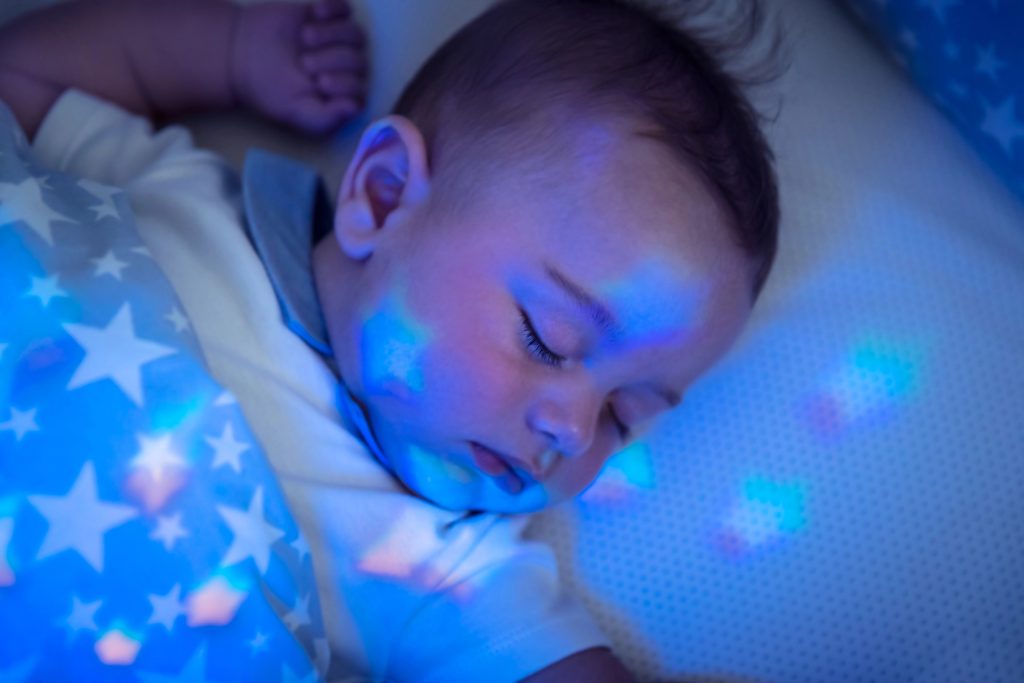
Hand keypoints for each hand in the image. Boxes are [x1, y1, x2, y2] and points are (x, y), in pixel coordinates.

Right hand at [230, 0, 366, 134]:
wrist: (240, 54)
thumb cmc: (269, 88)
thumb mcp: (294, 111)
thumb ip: (325, 119)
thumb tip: (354, 109)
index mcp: (340, 98)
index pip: (359, 91)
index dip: (344, 85)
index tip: (319, 82)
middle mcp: (345, 71)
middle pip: (358, 62)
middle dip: (331, 61)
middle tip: (304, 62)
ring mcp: (339, 42)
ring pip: (356, 35)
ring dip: (331, 34)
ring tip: (305, 37)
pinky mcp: (328, 17)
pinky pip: (345, 8)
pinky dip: (334, 8)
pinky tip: (314, 12)